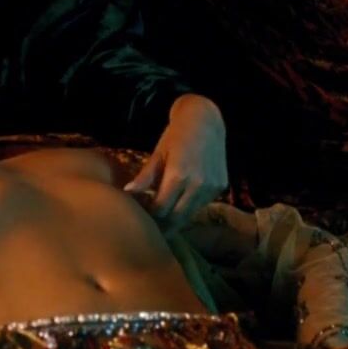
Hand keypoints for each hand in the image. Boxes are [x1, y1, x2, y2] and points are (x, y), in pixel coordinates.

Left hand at [124, 94, 227, 232]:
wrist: (205, 121)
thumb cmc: (175, 136)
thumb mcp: (158, 154)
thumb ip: (144, 177)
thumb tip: (127, 192)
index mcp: (178, 175)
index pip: (161, 209)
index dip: (150, 215)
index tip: (142, 216)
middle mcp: (198, 184)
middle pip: (177, 217)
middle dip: (163, 224)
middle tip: (151, 227)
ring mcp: (212, 187)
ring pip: (190, 214)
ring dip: (177, 217)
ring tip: (164, 216)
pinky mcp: (220, 187)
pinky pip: (201, 205)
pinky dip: (189, 207)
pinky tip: (180, 202)